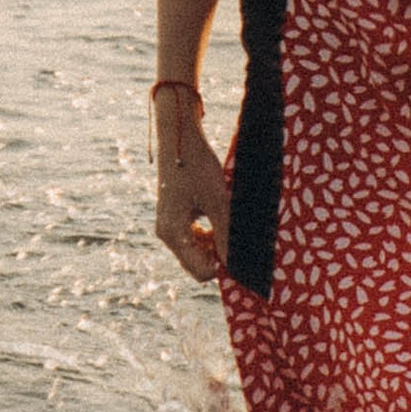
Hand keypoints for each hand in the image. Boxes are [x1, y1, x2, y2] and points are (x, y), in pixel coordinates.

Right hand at [153, 94, 231, 282]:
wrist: (180, 140)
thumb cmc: (198, 167)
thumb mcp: (218, 200)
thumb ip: (226, 233)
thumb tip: (235, 263)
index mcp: (174, 234)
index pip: (201, 271)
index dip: (224, 266)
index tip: (242, 249)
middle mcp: (167, 235)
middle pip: (198, 263)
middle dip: (220, 255)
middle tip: (239, 235)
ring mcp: (170, 226)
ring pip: (197, 251)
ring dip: (216, 244)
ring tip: (230, 222)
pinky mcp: (175, 217)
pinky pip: (194, 238)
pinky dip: (210, 234)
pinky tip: (221, 217)